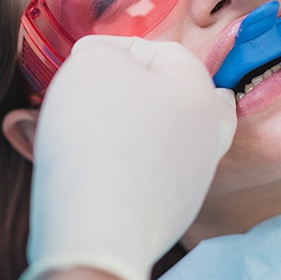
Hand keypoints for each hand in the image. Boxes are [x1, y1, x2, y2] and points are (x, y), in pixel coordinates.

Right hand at [14, 35, 235, 279]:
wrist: (97, 231)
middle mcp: (206, 137)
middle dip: (127, 90)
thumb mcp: (93, 63)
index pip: (161, 51)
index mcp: (200, 93)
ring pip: (156, 138)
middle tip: (93, 93)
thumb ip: (101, 50)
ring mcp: (190, 181)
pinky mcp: (167, 215)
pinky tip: (83, 165)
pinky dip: (115, 163)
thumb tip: (102, 62)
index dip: (115, 48)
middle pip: (170, 97)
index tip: (79, 62)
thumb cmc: (97, 134)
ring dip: (117, 127)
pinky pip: (140, 175)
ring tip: (74, 129)